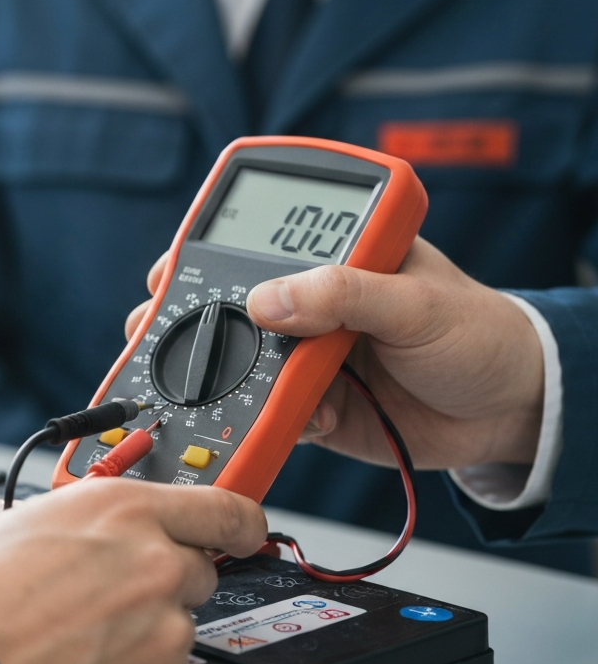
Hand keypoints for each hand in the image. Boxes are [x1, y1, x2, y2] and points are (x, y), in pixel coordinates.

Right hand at [0, 479, 265, 663]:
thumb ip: (46, 515)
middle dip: (158, 581)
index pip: (223, 507)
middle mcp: (156, 566)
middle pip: (196, 571)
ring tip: (76, 642)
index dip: (240, 519)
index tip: (245, 528)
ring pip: (174, 629)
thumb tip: (43, 523)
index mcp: (122, 511)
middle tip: (104, 596)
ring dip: (140, 634)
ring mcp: (164, 635)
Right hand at [126, 239, 543, 469]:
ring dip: (221, 374)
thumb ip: (342, 295)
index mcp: (335, 259)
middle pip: (235, 307)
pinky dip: (264, 418)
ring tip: (192, 381)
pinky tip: (275, 418)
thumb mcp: (413, 301)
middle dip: (191, 318)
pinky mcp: (318, 405)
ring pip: (247, 363)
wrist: (508, 413)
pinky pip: (274, 411)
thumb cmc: (477, 332)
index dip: (207, 253)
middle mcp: (315, 305)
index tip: (169, 270)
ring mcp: (311, 357)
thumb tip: (266, 302)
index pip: (259, 245)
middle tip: (154, 326)